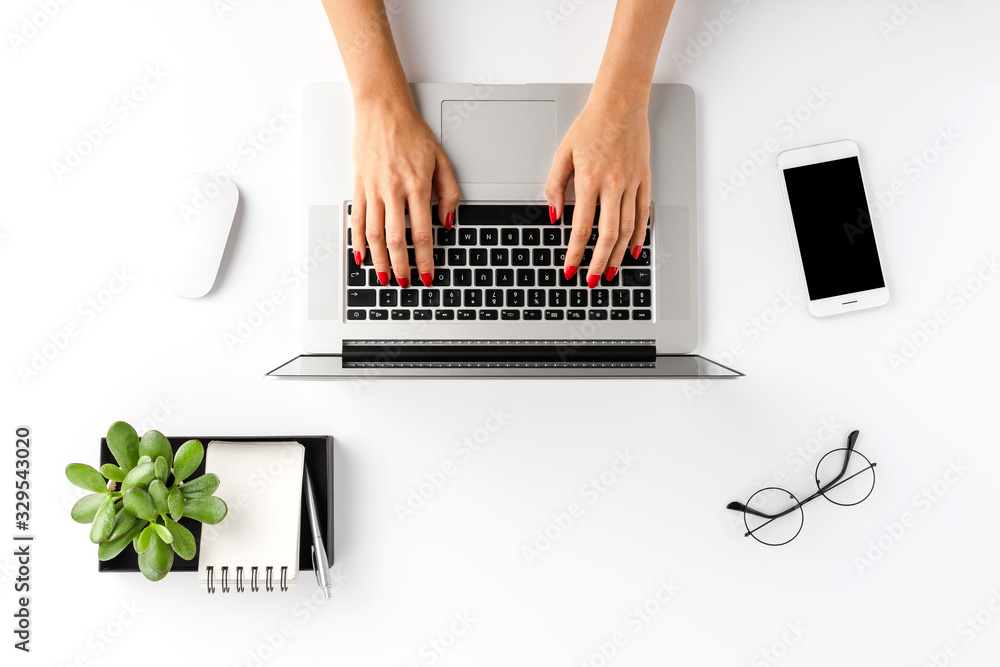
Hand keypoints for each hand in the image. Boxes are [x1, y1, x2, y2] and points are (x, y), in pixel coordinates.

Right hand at [350, 98, 459, 286]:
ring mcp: (374, 189)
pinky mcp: (359, 186)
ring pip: (375, 234)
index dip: (426, 259)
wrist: (382, 110)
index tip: (427, 274)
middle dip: (402, 267)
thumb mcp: (441, 160)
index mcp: (417, 186)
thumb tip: (448, 221)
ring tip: (384, 277)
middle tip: (405, 283)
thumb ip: (448, 193)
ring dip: (380, 260)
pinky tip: (361, 256)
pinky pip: (358, 219)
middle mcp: (393, 190)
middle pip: (397, 239)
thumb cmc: (412, 132)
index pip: (423, 233)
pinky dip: (358, 241)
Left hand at [545, 94, 649, 287]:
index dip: (574, 252)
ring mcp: (631, 183)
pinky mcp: (644, 179)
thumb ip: (555, 186)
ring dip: (619, 255)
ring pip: (627, 229)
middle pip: (607, 235)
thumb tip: (555, 215)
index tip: (570, 268)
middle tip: (592, 280)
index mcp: (588, 180)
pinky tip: (635, 249)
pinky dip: (640, 235)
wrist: (620, 103)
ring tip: (612, 271)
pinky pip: (643, 213)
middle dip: (599, 262)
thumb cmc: (590, 125)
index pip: (581, 227)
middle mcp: (612, 184)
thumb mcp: (562, 153)